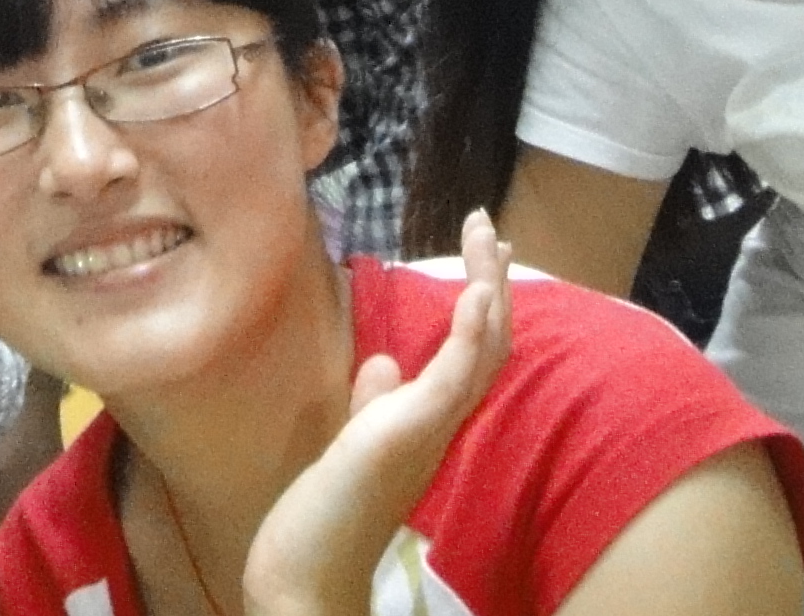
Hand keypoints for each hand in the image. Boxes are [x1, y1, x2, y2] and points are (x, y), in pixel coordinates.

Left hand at [239, 212, 514, 615]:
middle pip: (489, 343)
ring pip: (482, 350)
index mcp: (428, 422)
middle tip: (495, 228)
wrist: (308, 576)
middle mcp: (441, 424)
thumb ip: (374, 405)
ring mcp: (429, 429)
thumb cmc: (326, 516)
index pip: (472, 353)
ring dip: (488, 288)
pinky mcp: (409, 434)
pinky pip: (455, 378)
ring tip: (490, 238)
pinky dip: (471, 332)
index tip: (486, 254)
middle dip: (493, 281)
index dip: (485, 302)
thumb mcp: (352, 447)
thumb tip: (384, 365)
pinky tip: (477, 292)